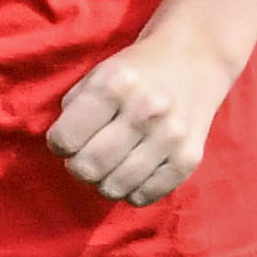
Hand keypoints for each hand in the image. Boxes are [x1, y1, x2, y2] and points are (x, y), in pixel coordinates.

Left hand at [48, 20, 235, 205]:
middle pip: (88, 168)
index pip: (65, 139)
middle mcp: (146, 110)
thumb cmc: (136, 73)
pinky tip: (134, 171)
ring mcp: (171, 136)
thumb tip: (64, 150)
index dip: (60, 144)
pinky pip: (143, 196)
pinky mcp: (189, 158)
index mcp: (115, 84)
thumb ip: (73, 111)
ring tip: (112, 162)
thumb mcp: (97, 75)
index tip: (69, 139)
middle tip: (88, 155)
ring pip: (114, 188)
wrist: (196, 59)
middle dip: (79, 166)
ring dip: (104, 181)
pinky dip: (131, 190)